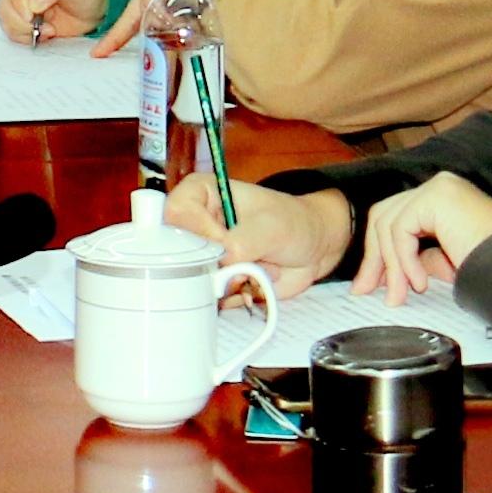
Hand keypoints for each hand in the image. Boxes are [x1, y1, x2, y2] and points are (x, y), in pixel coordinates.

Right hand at [0, 0, 92, 46]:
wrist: (91, 9)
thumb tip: (33, 3)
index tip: (31, 12)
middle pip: (5, 2)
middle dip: (22, 20)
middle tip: (45, 27)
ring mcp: (18, 1)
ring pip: (6, 19)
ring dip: (26, 30)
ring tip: (50, 30)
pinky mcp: (20, 19)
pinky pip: (13, 31)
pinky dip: (26, 37)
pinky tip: (45, 34)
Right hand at [189, 178, 352, 290]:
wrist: (315, 248)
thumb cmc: (294, 222)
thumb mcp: (270, 227)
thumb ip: (241, 246)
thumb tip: (221, 272)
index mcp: (201, 194)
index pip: (175, 213)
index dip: (197, 232)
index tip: (224, 242)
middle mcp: (196, 225)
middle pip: (177, 251)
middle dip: (213, 266)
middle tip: (242, 264)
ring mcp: (206, 254)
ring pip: (195, 279)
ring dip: (229, 284)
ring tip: (257, 270)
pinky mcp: (217, 279)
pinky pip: (213, 297)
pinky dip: (237, 297)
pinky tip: (256, 284)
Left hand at [359, 174, 491, 297]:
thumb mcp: (445, 264)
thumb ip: (418, 258)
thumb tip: (386, 271)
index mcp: (442, 199)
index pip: (394, 218)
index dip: (379, 252)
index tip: (370, 285)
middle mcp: (438, 187)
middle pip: (384, 216)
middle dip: (374, 257)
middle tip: (366, 291)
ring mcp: (438, 188)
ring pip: (388, 224)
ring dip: (390, 266)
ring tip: (398, 296)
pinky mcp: (438, 196)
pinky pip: (402, 229)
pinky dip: (404, 260)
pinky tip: (420, 283)